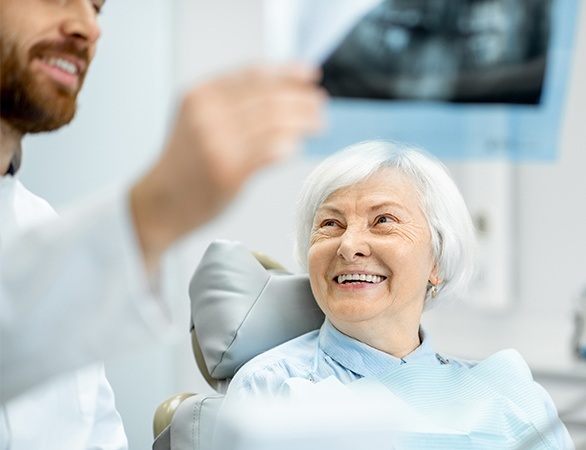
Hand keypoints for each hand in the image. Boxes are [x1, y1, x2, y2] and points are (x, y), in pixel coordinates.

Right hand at [131, 63, 325, 268]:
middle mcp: (207, 115)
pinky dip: (288, 146)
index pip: (254, 75)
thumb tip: (283, 92)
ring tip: (318, 124)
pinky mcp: (228, 172)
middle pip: (269, 98)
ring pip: (274, 123)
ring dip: (303, 122)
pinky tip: (296, 146)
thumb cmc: (185, 163)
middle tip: (320, 105)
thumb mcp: (198, 120)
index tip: (310, 76)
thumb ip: (231, 104)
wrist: (160, 202)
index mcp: (200, 95)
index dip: (288, 74)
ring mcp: (217, 144)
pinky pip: (270, 152)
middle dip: (302, 99)